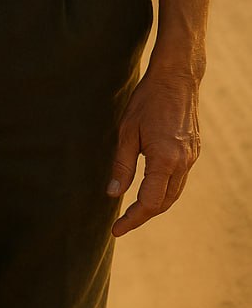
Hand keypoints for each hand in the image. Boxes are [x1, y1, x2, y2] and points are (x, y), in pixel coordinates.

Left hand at [107, 61, 200, 236]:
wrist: (176, 78)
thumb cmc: (148, 101)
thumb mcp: (127, 132)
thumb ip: (122, 166)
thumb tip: (114, 195)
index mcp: (165, 160)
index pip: (149, 202)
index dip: (132, 219)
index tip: (116, 229)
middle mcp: (183, 163)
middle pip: (164, 203)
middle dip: (143, 216)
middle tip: (122, 223)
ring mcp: (191, 157)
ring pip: (174, 193)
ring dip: (155, 205)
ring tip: (133, 211)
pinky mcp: (194, 151)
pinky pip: (180, 179)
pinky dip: (165, 190)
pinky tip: (151, 188)